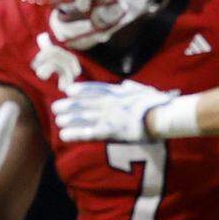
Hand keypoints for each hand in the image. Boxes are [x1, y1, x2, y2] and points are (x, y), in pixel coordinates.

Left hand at [52, 80, 175, 141]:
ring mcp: (109, 116)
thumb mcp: (145, 90)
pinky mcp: (111, 131)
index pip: (96, 90)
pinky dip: (76, 134)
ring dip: (70, 119)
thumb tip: (126, 84)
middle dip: (70, 106)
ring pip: (84, 117)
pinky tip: (64, 135)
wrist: (163, 116)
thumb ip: (133, 87)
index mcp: (118, 93)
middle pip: (86, 104)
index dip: (81, 90)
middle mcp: (110, 103)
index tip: (68, 90)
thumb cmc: (159, 104)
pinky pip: (89, 133)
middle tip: (55, 107)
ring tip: (57, 120)